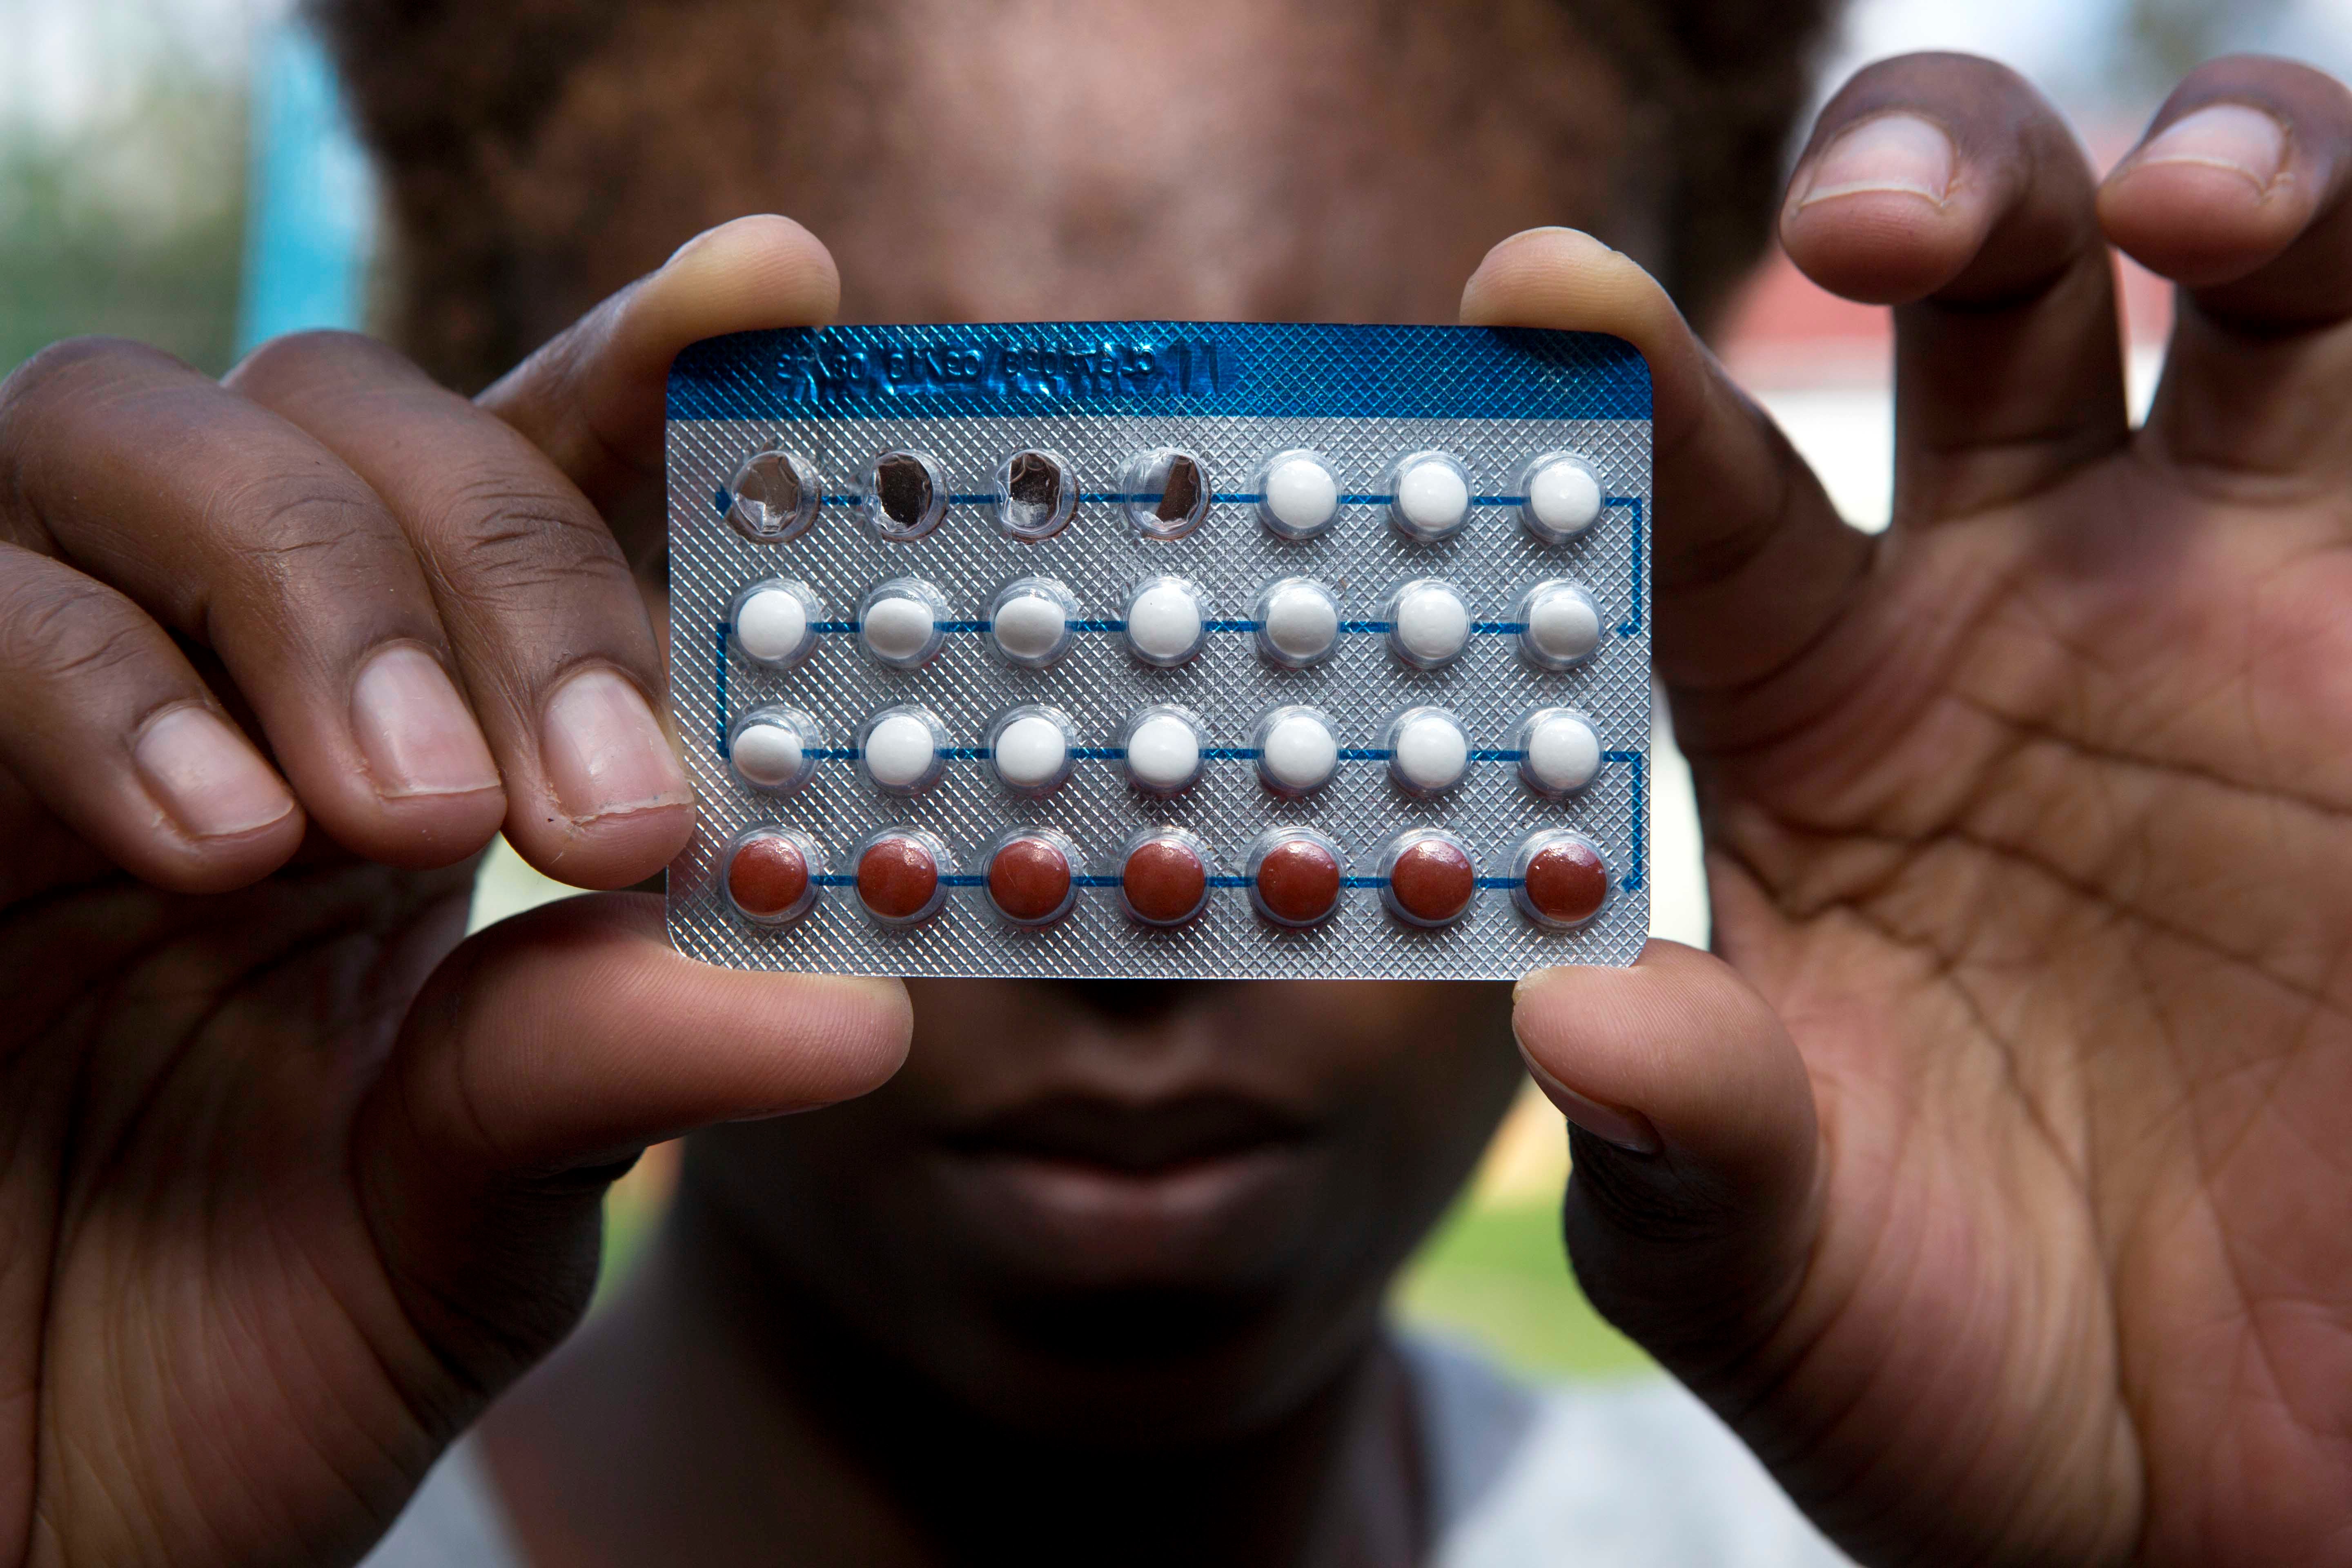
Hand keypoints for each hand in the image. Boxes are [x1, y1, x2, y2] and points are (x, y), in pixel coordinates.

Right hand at [0, 218, 908, 1566]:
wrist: (38, 1515)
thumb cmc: (245, 1356)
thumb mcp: (477, 1210)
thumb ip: (616, 1067)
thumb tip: (858, 1003)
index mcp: (407, 746)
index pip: (522, 477)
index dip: (644, 366)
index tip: (777, 292)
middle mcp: (226, 678)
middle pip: (338, 413)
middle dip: (494, 558)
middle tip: (599, 796)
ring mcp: (32, 702)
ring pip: (121, 435)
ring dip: (309, 600)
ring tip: (414, 814)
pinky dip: (100, 683)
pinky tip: (227, 836)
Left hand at [1479, 54, 2351, 1564]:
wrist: (2210, 1484)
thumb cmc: (1955, 1363)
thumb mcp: (1773, 1269)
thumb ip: (1681, 1145)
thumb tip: (1577, 1025)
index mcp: (1801, 714)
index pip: (1686, 499)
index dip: (1606, 387)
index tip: (1529, 294)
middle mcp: (2007, 612)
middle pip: (1971, 292)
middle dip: (1932, 187)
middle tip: (1863, 228)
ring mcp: (2231, 610)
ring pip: (2252, 282)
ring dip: (2230, 170)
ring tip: (2191, 209)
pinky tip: (2323, 275)